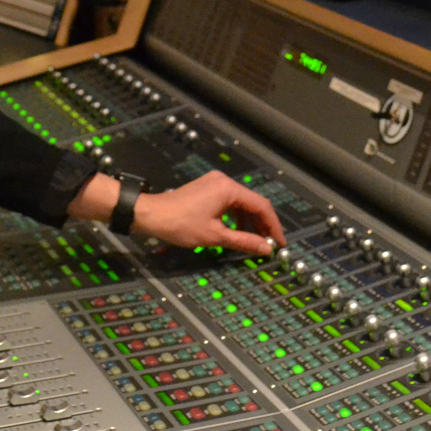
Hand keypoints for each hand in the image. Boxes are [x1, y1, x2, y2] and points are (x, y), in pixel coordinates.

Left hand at [133, 171, 285, 254]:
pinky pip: (229, 203)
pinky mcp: (207, 189)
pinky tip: (237, 232)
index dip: (273, 226)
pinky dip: (236, 217)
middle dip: (262, 225)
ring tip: (254, 242)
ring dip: (249, 222)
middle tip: (269, 245)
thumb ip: (244, 241)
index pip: (261, 206)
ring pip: (241, 203)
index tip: (279, 243)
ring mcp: (214, 183)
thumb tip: (265, 249)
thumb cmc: (181, 225)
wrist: (150, 215)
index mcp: (228, 188)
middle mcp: (224, 181)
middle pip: (252, 203)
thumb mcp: (215, 236)